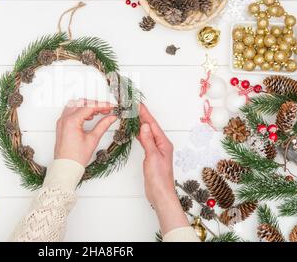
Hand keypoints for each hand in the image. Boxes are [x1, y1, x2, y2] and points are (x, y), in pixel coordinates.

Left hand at [54, 99, 116, 166]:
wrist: (66, 167)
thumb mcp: (92, 140)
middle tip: (107, 109)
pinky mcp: (61, 125)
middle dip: (95, 104)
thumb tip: (111, 118)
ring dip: (87, 106)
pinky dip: (80, 111)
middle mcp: (64, 119)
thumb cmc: (75, 157)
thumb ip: (103, 125)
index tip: (111, 107)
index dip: (102, 105)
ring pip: (75, 105)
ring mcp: (61, 122)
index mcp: (71, 121)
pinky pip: (70, 112)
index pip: (89, 107)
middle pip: (81, 103)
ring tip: (99, 112)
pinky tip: (89, 117)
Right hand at [137, 103, 188, 234]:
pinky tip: (136, 132)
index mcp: (164, 143)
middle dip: (142, 116)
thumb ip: (148, 140)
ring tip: (133, 115)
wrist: (160, 194)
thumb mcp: (152, 157)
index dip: (145, 113)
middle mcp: (161, 145)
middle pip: (150, 126)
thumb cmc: (159, 178)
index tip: (138, 104)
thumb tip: (144, 125)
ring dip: (140, 124)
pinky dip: (139, 134)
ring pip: (147, 133)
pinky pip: (145, 140)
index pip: (152, 124)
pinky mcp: (152, 156)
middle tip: (133, 106)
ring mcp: (157, 150)